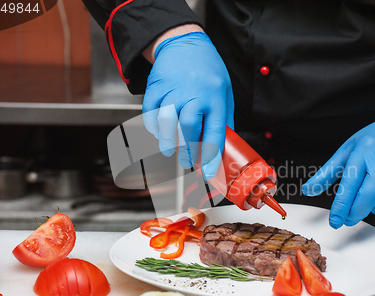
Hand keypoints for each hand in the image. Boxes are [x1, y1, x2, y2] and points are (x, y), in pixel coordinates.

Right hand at [142, 31, 233, 179]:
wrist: (184, 43)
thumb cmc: (208, 70)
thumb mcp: (225, 92)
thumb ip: (223, 119)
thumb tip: (222, 147)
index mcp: (215, 97)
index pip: (214, 132)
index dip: (209, 155)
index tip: (206, 172)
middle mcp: (194, 94)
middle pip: (187, 129)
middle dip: (186, 151)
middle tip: (185, 162)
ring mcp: (173, 89)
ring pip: (166, 122)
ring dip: (167, 141)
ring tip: (171, 150)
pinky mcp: (155, 87)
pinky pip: (150, 113)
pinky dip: (153, 128)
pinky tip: (159, 133)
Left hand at [302, 111, 374, 228]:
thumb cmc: (372, 140)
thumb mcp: (346, 150)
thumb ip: (327, 173)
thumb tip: (308, 190)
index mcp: (361, 153)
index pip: (349, 185)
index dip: (342, 207)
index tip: (336, 221)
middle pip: (370, 194)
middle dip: (357, 212)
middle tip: (349, 219)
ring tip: (372, 205)